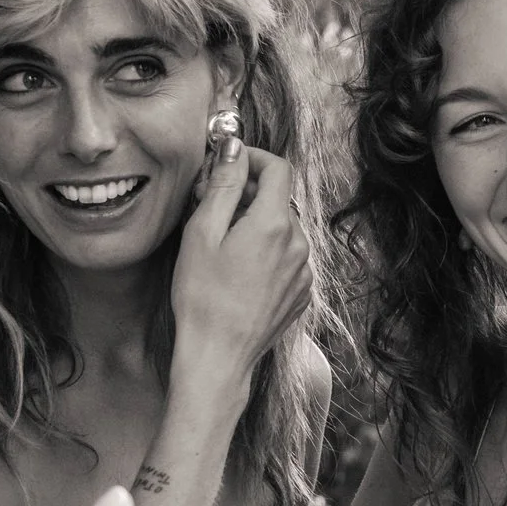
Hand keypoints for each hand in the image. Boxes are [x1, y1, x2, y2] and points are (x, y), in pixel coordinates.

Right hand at [171, 143, 310, 387]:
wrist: (218, 356)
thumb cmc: (203, 298)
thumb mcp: (202, 233)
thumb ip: (223, 185)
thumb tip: (234, 149)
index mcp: (275, 224)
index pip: (278, 168)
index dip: (253, 158)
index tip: (229, 164)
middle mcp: (299, 244)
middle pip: (279, 199)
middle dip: (248, 193)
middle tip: (212, 205)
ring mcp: (304, 271)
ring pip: (283, 228)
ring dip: (257, 223)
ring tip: (223, 243)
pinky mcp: (301, 292)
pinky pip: (287, 256)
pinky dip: (266, 251)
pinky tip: (239, 270)